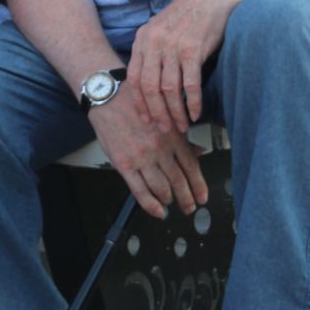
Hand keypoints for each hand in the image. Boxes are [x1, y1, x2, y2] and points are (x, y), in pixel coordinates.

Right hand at [87, 99, 206, 219]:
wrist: (107, 97)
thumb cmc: (135, 104)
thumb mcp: (164, 116)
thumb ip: (182, 137)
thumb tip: (200, 152)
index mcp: (172, 136)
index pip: (191, 167)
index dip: (199, 186)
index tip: (202, 197)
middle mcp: (159, 149)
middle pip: (179, 181)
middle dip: (187, 198)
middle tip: (190, 207)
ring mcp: (141, 158)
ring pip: (162, 188)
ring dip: (169, 200)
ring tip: (171, 204)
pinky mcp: (124, 164)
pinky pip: (140, 190)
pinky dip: (151, 205)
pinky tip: (158, 212)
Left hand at [124, 0, 234, 135]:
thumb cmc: (191, 12)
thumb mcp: (163, 28)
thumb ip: (154, 51)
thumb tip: (152, 82)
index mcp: (143, 38)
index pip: (134, 78)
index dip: (139, 102)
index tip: (145, 119)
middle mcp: (154, 42)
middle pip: (149, 88)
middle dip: (156, 113)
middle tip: (164, 129)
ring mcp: (172, 46)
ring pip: (169, 90)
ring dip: (175, 112)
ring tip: (181, 126)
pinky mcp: (193, 49)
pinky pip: (190, 84)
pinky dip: (193, 103)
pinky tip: (196, 114)